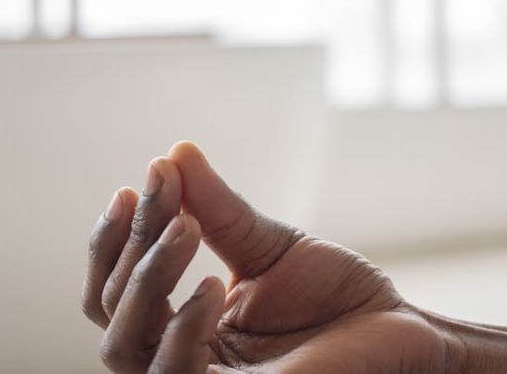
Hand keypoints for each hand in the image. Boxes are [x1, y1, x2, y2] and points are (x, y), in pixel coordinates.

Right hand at [82, 142, 457, 372]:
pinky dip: (183, 329)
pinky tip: (212, 285)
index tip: (138, 181)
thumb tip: (174, 153)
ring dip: (145, 281)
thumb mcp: (267, 243)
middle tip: (171, 206)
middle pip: (109, 313)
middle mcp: (181, 356)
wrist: (396, 326)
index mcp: (182, 322)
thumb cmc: (335, 292)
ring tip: (185, 229)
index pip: (117, 285)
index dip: (116, 236)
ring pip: (123, 348)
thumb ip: (217, 209)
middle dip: (130, 249)